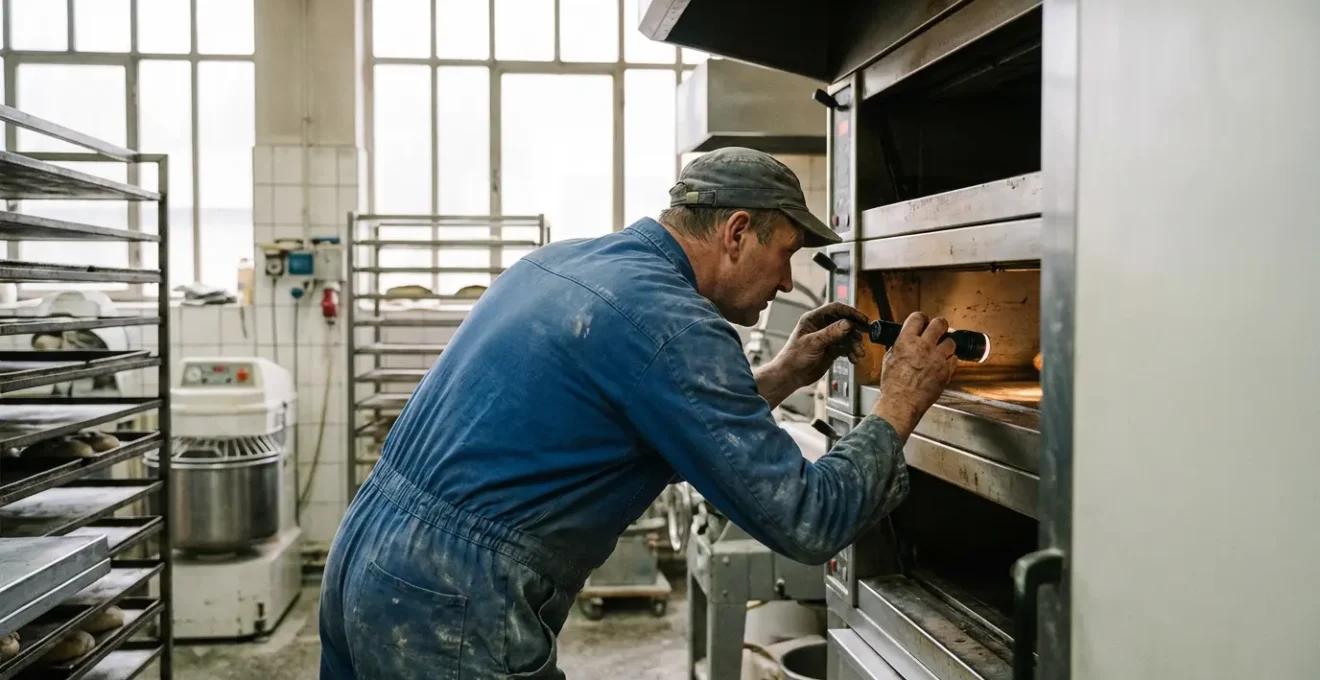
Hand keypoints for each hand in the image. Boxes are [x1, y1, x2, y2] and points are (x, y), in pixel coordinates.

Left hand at [774, 302, 867, 387]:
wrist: (791, 376)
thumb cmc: (794, 357)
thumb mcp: (813, 343)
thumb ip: (830, 333)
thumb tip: (847, 323)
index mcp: (813, 319)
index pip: (835, 309)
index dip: (850, 312)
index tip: (862, 319)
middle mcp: (821, 326)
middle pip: (844, 322)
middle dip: (855, 330)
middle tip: (864, 336)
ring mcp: (827, 338)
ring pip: (847, 336)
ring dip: (854, 344)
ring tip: (859, 353)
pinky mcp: (831, 349)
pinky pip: (845, 347)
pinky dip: (851, 352)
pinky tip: (854, 359)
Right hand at [872, 312, 958, 439]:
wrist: (902, 403)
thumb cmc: (893, 385)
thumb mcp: (889, 359)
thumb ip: (900, 345)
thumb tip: (905, 339)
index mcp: (906, 341)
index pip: (918, 317)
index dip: (921, 318)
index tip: (923, 321)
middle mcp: (923, 347)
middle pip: (940, 324)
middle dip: (940, 325)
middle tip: (938, 329)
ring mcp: (937, 359)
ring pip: (951, 341)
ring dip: (946, 343)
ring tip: (941, 349)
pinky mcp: (946, 371)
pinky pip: (954, 359)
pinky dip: (950, 359)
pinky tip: (942, 363)